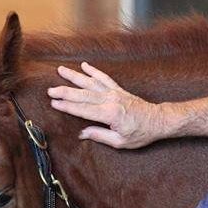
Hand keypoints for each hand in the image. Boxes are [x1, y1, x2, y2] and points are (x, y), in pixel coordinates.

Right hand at [47, 62, 166, 148]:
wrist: (158, 121)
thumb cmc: (141, 133)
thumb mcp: (120, 142)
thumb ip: (100, 136)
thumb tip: (82, 133)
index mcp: (110, 114)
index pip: (83, 110)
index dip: (67, 106)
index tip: (54, 103)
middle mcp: (111, 100)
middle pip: (83, 94)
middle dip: (65, 91)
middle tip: (50, 90)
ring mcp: (115, 92)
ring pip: (91, 83)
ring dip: (75, 76)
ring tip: (61, 70)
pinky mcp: (118, 89)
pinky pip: (104, 78)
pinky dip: (94, 71)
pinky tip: (84, 66)